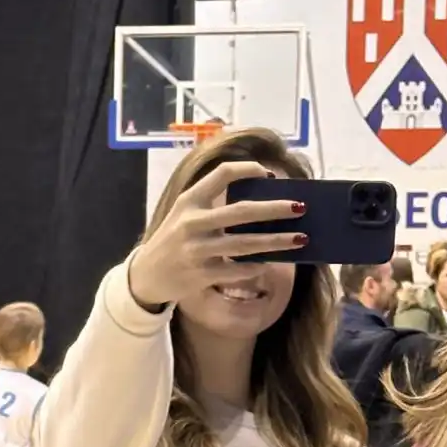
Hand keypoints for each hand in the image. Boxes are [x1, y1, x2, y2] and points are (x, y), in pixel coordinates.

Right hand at [124, 162, 306, 312]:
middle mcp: (192, 223)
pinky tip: (269, 262)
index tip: (270, 175)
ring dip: (277, 241)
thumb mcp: (185, 213)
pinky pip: (238, 270)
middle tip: (300, 207)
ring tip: (300, 238)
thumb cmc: (174, 239)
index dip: (249, 170)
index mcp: (189, 200)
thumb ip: (213, 203)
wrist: (146, 275)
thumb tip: (263, 200)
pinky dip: (256, 266)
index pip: (223, 174)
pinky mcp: (201, 274)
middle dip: (275, 209)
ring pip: (246, 244)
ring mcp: (197, 250)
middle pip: (242, 212)